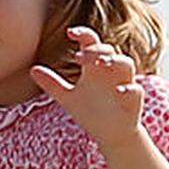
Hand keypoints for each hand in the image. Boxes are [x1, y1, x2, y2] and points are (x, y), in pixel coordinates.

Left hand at [30, 26, 143, 150]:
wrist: (109, 135)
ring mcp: (123, 84)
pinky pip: (136, 90)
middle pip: (108, 49)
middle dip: (96, 49)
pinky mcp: (133, 101)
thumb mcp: (67, 98)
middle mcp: (109, 72)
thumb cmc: (90, 112)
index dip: (82, 34)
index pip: (90, 41)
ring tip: (101, 64)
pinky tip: (119, 90)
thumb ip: (52, 84)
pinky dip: (129, 88)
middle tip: (81, 56)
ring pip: (126, 63)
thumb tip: (32, 70)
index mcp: (94, 67)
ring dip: (115, 60)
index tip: (70, 33)